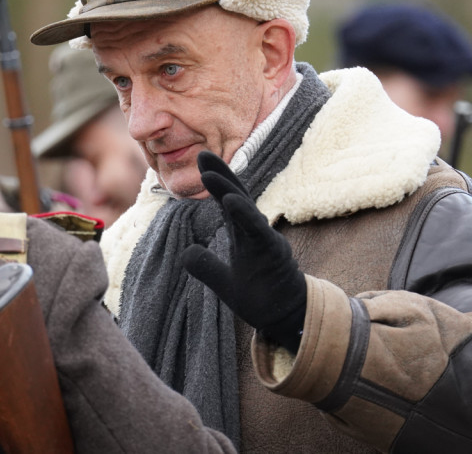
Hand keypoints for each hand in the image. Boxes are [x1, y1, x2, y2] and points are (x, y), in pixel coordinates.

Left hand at [181, 151, 306, 353]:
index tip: (200, 159)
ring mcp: (266, 240)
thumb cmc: (261, 297)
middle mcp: (255, 232)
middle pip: (237, 195)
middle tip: (202, 153)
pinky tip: (231, 200)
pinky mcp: (274, 253)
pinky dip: (245, 214)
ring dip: (227, 189)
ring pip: (246, 209)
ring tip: (209, 173)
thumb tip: (185, 252)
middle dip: (221, 173)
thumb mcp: (224, 283)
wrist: (286, 319)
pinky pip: (258, 230)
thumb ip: (206, 266)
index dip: (216, 180)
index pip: (228, 201)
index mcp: (243, 235)